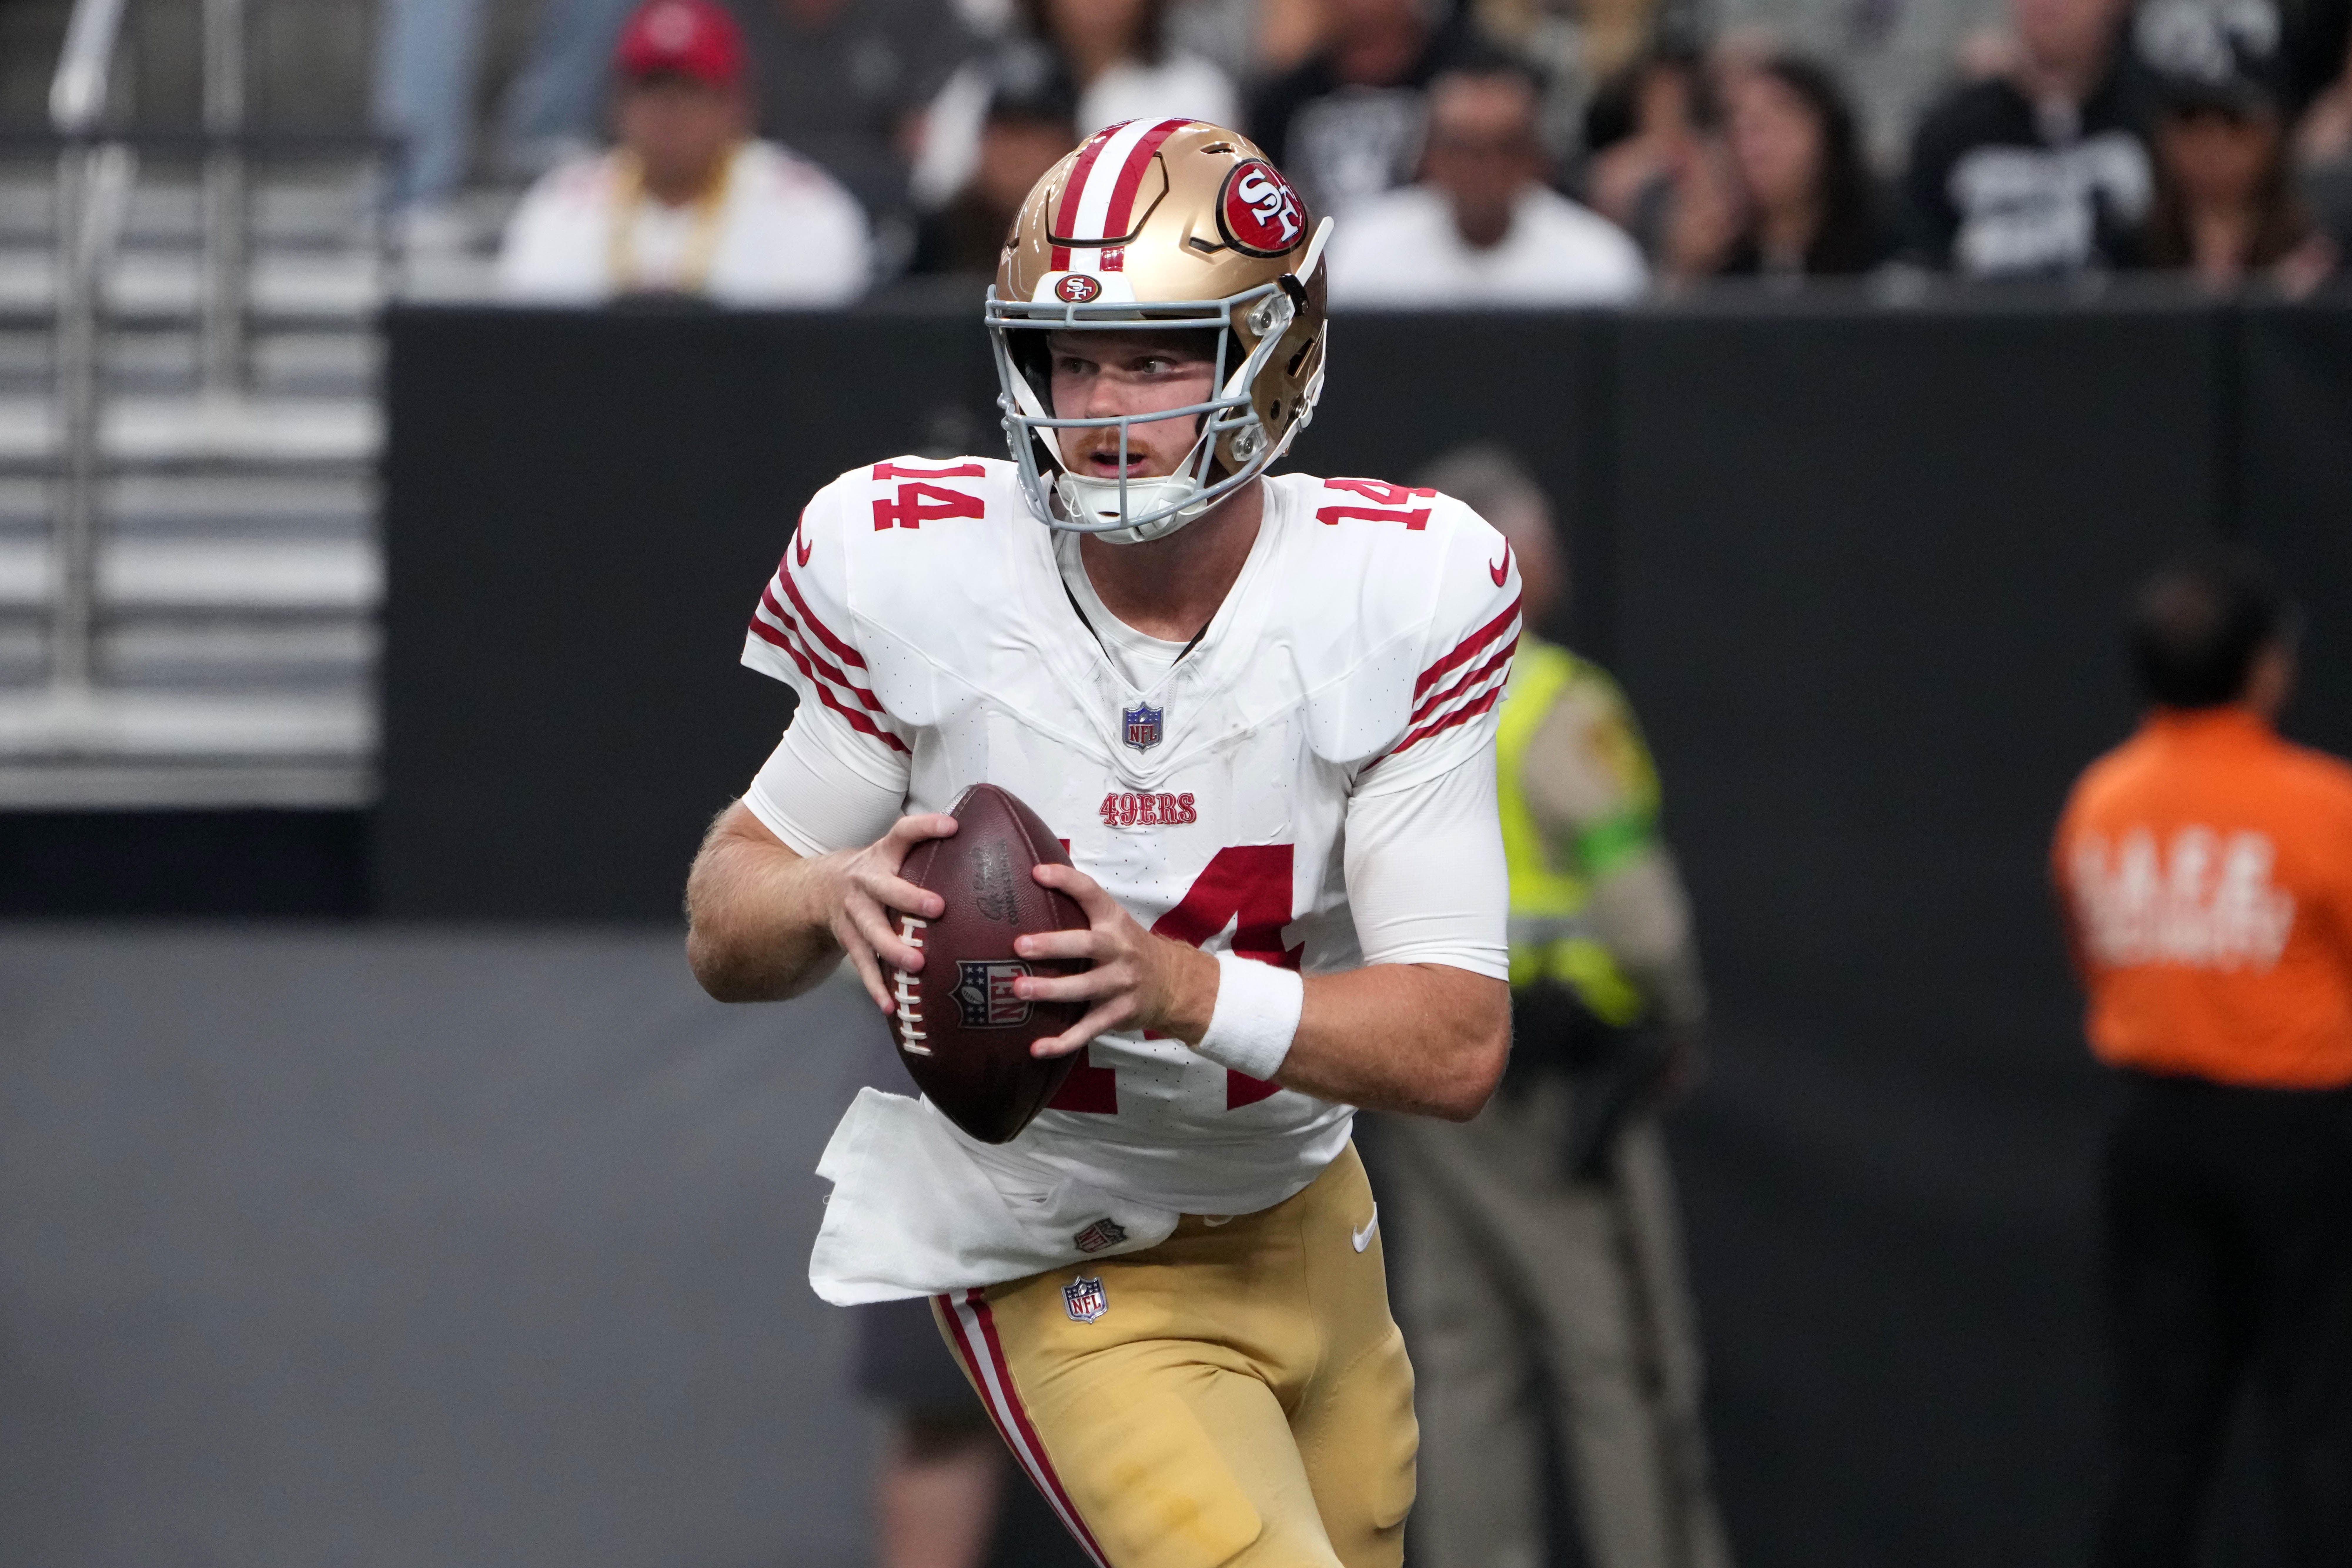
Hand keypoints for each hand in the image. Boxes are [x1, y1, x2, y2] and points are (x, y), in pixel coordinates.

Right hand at [822, 813, 957, 1012]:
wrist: (822, 889)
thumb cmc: (878, 872)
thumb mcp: (895, 852)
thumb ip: (928, 849)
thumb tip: (983, 843)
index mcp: (884, 855)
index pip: (904, 833)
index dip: (926, 827)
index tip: (952, 826)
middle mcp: (866, 881)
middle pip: (885, 889)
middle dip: (909, 898)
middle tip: (937, 908)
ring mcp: (854, 913)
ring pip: (872, 932)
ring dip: (893, 949)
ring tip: (916, 964)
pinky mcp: (849, 940)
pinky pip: (863, 965)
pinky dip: (876, 986)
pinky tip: (890, 1005)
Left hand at [1009, 862, 1218, 1057]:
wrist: (1174, 983)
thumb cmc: (1129, 949)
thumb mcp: (1114, 922)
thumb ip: (1081, 910)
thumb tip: (1032, 885)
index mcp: (1114, 921)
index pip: (1091, 893)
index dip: (1066, 881)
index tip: (1037, 873)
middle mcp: (1119, 951)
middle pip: (1087, 945)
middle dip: (1053, 945)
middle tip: (1020, 946)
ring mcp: (1120, 984)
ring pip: (1084, 989)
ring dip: (1051, 990)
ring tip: (1019, 989)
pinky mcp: (1117, 1014)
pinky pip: (1088, 1029)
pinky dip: (1063, 1042)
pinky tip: (1037, 1049)